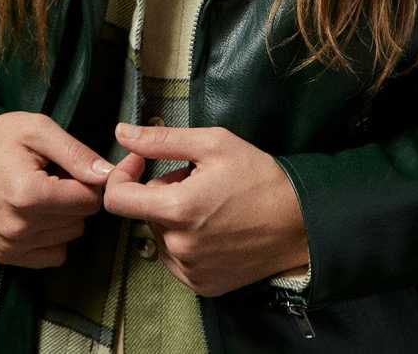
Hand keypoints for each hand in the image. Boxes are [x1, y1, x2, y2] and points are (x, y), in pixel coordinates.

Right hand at [0, 112, 113, 267]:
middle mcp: (18, 229)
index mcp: (28, 195)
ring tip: (41, 190)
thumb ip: (76, 153)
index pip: (89, 201)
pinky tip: (36, 212)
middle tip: (52, 175)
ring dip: (62, 215)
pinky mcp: (5, 256)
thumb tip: (108, 175)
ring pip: (68, 237)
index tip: (71, 166)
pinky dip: (51, 236)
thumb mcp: (39, 129)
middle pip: (80, 220)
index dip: (88, 180)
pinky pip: (52, 255)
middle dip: (74, 196)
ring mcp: (10, 247)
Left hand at [103, 123, 308, 297]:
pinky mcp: (202, 285)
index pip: (118, 199)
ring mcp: (190, 270)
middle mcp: (179, 247)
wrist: (299, 222)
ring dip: (174, 216)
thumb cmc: (257, 177)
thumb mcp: (212, 143)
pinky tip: (214, 227)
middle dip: (162, 191)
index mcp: (177, 210)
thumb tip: (122, 132)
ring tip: (209, 203)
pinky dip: (186, 240)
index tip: (141, 162)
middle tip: (196, 179)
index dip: (123, 174)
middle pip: (144, 213)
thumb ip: (161, 140)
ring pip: (160, 235)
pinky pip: (176, 258)